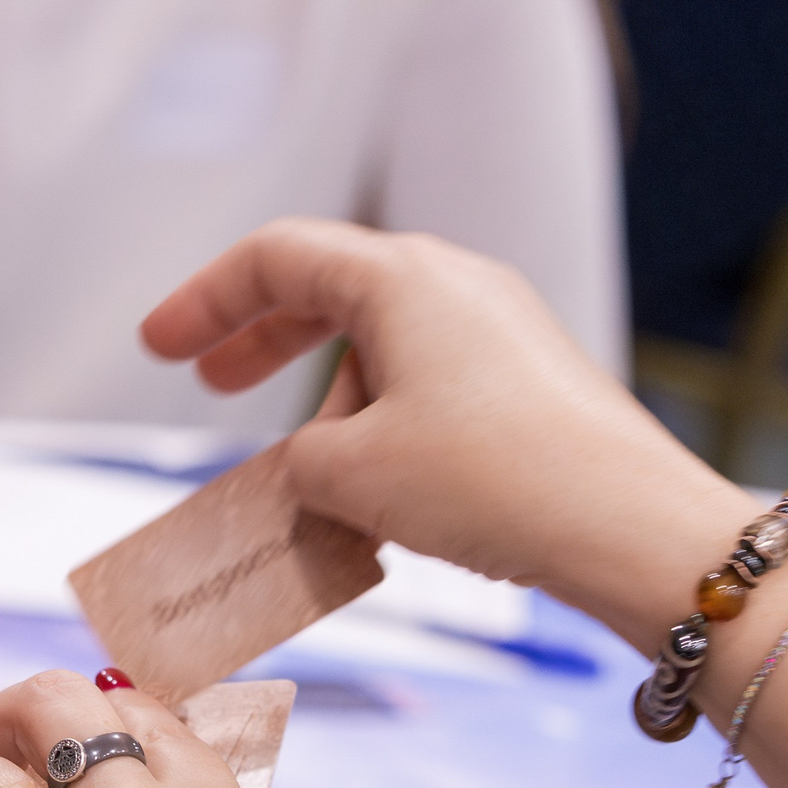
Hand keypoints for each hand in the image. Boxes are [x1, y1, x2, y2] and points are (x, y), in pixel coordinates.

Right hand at [139, 219, 748, 651]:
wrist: (628, 529)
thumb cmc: (490, 482)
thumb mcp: (350, 474)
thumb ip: (292, 464)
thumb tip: (296, 474)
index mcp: (401, 277)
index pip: (277, 258)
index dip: (205, 301)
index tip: (159, 349)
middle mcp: (456, 285)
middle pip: (333, 294)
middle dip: (264, 342)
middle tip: (211, 384)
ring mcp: (502, 332)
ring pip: (385, 356)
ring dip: (331, 418)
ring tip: (314, 499)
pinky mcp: (533, 386)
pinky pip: (432, 394)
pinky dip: (384, 435)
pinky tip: (378, 507)